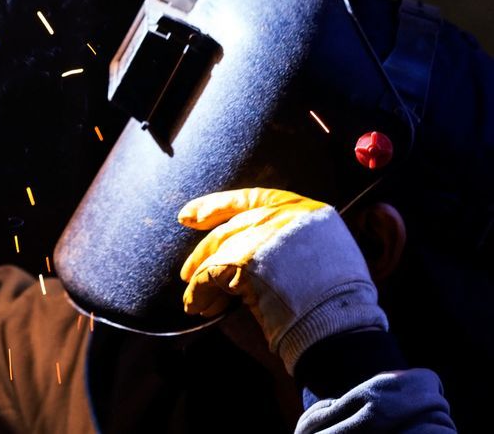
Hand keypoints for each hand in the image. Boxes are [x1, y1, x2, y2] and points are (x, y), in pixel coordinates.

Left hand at [178, 188, 387, 372]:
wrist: (340, 327)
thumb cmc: (333, 299)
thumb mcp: (318, 251)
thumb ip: (284, 238)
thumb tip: (245, 244)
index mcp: (302, 209)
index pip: (250, 198)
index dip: (215, 205)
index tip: (189, 215)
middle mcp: (281, 216)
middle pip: (229, 229)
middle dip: (203, 252)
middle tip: (185, 271)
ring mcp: (262, 237)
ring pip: (218, 254)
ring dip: (201, 278)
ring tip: (194, 297)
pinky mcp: (244, 261)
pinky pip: (209, 276)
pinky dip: (199, 293)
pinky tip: (197, 306)